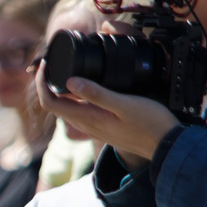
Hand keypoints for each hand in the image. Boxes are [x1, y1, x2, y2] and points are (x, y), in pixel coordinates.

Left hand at [40, 74, 181, 167]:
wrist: (165, 145)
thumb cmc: (149, 124)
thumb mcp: (124, 105)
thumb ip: (97, 94)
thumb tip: (69, 82)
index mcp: (86, 118)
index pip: (49, 103)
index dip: (41, 83)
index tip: (45, 64)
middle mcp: (84, 124)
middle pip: (54, 104)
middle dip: (47, 83)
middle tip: (51, 61)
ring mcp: (92, 125)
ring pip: (66, 107)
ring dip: (59, 89)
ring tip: (63, 67)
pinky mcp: (102, 124)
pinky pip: (79, 109)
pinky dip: (73, 95)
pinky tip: (84, 83)